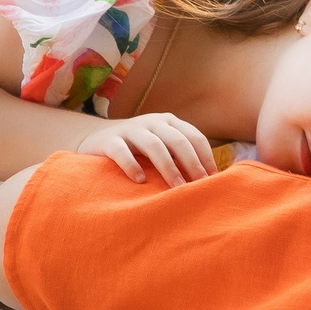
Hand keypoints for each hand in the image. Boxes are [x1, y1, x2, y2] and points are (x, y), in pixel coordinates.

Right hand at [76, 112, 218, 186]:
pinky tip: (140, 181)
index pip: (194, 137)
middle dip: (191, 163)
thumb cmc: (138, 149)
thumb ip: (181, 156)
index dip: (206, 157)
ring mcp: (129, 129)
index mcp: (169, 122)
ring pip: (153, 145)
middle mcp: (152, 122)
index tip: (214, 179)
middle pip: (177, 141)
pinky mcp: (108, 140)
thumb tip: (212, 179)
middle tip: (200, 185)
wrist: (97, 139)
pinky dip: (132, 165)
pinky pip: (121, 151)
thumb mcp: (162, 147)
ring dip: (168, 167)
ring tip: (177, 187)